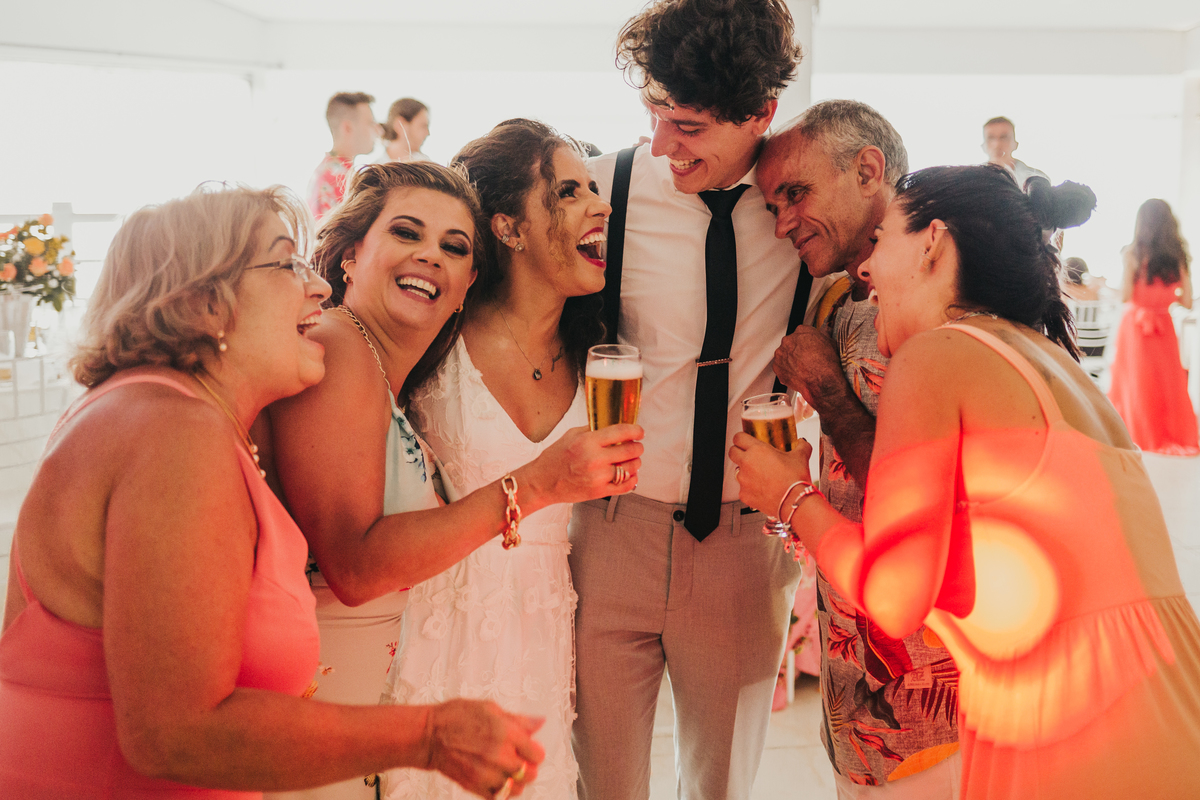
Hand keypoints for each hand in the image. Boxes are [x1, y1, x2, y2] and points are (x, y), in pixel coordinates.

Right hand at [425, 699, 544, 798]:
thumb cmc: (456, 717)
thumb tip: (539, 723)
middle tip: (519, 759)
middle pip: (530, 773)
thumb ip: (518, 720)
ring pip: (516, 789)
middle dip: (528, 766)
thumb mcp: (490, 708)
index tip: (530, 748)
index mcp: (506, 733)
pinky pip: (498, 797)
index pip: (537, 754)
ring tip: (507, 770)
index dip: (535, 751)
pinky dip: (501, 791)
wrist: (429, 735)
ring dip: (516, 781)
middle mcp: (499, 755)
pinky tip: (496, 779)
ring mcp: (487, 773)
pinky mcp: (475, 786)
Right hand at [526, 424, 644, 503]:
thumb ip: (593, 429)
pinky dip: (633, 480)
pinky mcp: (599, 492)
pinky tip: (629, 475)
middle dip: (638, 447)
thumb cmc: (555, 457)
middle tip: (636, 446)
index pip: (621, 432)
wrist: (542, 482)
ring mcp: (598, 477)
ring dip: (636, 463)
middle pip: (630, 451)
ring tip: (631, 460)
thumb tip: (614, 423)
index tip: (639, 432)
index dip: (636, 430)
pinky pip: (626, 486)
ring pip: (631, 468)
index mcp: (587, 442)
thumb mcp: (572, 435)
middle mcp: (594, 459)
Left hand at [729, 432, 811, 514]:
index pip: (738, 437)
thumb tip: (802, 443)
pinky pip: (743, 489)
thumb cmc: (795, 480)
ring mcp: (743, 480)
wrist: (795, 502)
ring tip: (760, 475)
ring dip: (745, 471)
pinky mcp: (744, 495)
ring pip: (737, 471)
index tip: (744, 440)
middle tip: (749, 456)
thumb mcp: (801, 457)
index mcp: (757, 450)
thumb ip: (801, 446)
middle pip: (732, 452)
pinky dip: (750, 488)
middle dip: (738, 452)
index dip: (741, 438)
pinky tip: (762, 489)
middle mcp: (746, 463)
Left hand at [772, 327, 847, 414]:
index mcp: (802, 331)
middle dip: (796, 351)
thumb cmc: (826, 363)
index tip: (807, 348)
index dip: (805, 342)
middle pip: (790, 344)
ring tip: (801, 368)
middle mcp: (789, 340)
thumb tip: (824, 333)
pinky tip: (796, 374)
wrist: (821, 380)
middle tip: (805, 360)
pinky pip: (780, 367)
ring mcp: (781, 353)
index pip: (801, 333)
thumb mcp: (831, 343)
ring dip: (790, 360)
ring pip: (784, 355)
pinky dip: (786, 371)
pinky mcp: (776, 366)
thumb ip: (823, 336)